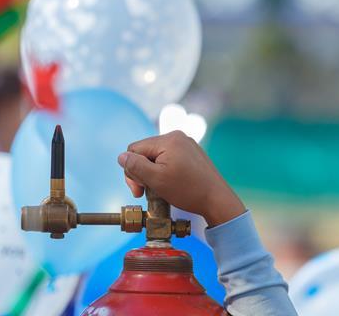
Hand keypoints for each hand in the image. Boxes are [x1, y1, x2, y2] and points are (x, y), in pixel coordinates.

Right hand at [117, 131, 245, 226]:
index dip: (132, 170)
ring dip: (152, 173)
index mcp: (168, 139)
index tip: (138, 189)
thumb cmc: (188, 191)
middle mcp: (177, 137)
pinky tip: (169, 185)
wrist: (217, 200)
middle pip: (145, 152)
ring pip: (156, 157)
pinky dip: (164, 172)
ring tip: (159, 189)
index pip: (134, 149)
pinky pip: (169, 159)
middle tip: (145, 192)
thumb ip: (135, 166)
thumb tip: (121, 157)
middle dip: (142, 172)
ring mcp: (186, 144)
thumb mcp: (155, 179)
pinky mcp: (191, 154)